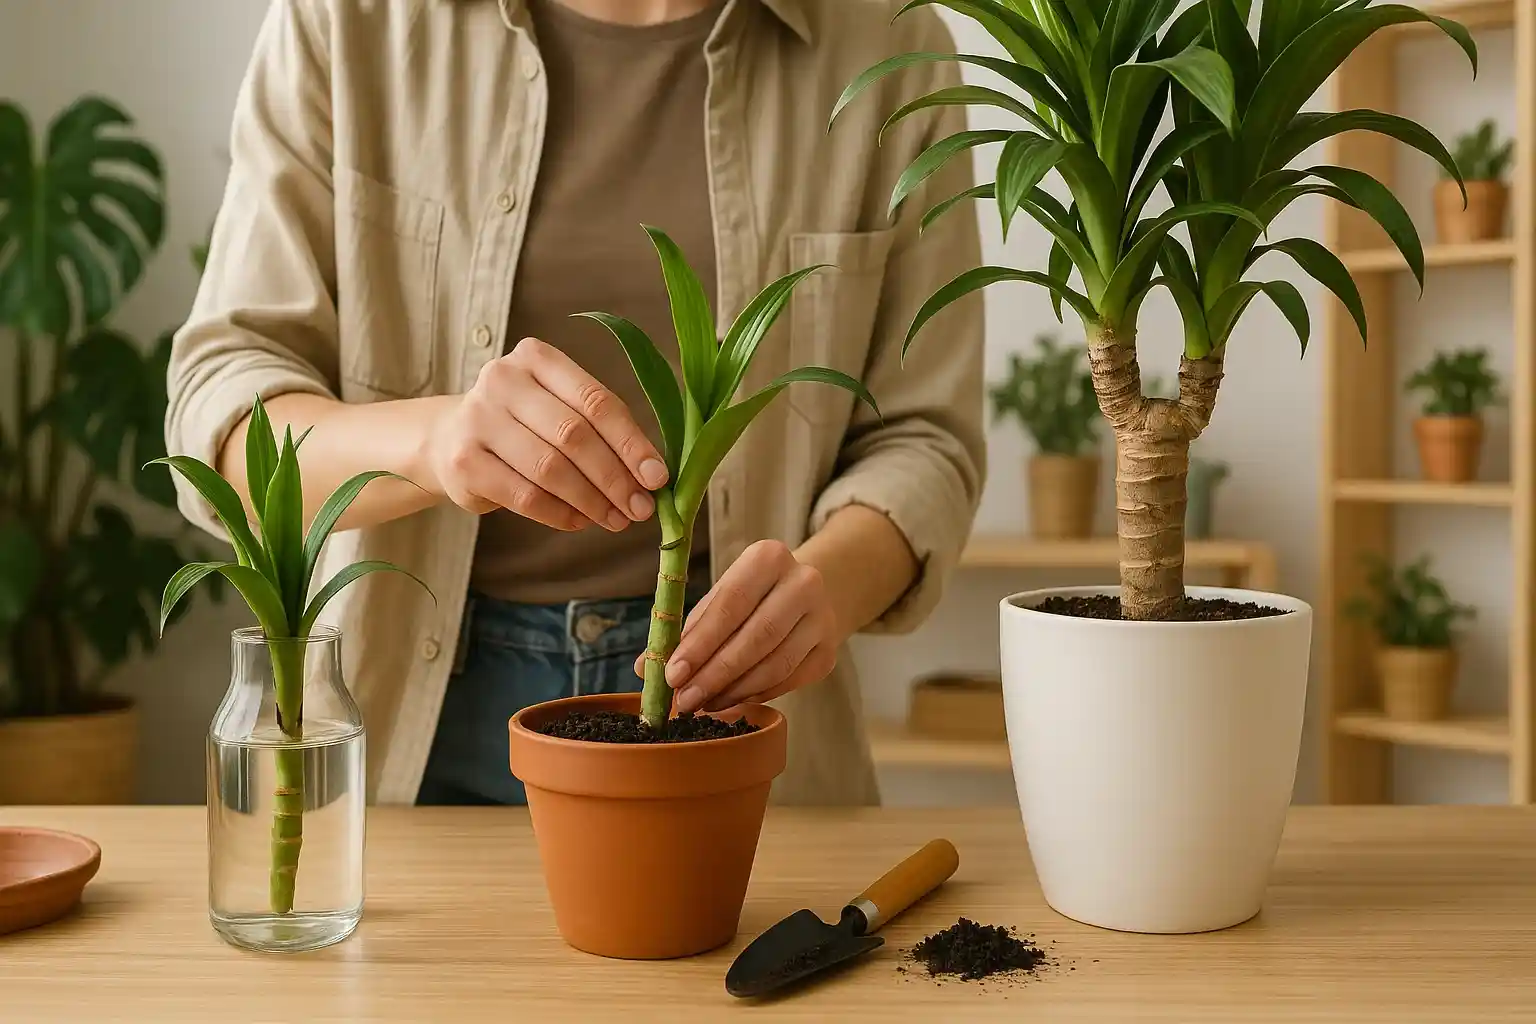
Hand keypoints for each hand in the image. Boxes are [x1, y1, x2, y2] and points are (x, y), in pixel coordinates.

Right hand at [424, 338, 668, 530]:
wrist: (447, 439)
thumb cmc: (523, 425)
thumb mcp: (560, 409)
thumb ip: (602, 432)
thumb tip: (651, 478)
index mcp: (536, 358)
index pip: (596, 401)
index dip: (631, 443)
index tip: (657, 478)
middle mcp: (502, 380)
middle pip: (574, 435)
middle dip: (614, 478)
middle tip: (640, 508)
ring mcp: (477, 419)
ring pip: (550, 469)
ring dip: (591, 501)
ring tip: (615, 518)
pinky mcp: (464, 462)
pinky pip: (525, 496)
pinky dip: (560, 514)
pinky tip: (580, 521)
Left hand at [635, 540, 839, 714]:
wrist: (805, 597)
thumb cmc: (749, 598)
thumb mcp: (718, 598)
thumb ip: (685, 629)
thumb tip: (644, 668)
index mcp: (768, 557)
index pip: (730, 603)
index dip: (700, 642)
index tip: (673, 673)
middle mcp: (803, 582)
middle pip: (756, 636)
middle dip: (715, 673)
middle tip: (685, 700)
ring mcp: (822, 618)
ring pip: (775, 663)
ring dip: (734, 690)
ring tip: (703, 704)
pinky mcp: (828, 652)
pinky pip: (788, 681)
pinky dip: (755, 695)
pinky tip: (730, 701)